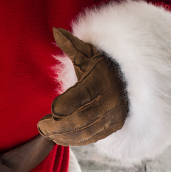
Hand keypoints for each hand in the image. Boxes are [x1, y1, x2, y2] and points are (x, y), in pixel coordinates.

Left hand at [37, 28, 127, 146]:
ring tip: (46, 133)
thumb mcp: (89, 54)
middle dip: (59, 125)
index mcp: (101, 80)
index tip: (52, 108)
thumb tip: (56, 31)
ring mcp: (113, 115)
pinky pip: (93, 138)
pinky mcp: (113, 126)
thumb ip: (72, 45)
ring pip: (87, 131)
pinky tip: (59, 138)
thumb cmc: (103, 65)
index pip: (84, 95)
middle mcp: (110, 99)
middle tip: (41, 126)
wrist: (129, 80)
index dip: (67, 104)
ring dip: (64, 135)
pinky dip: (75, 140)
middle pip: (82, 118)